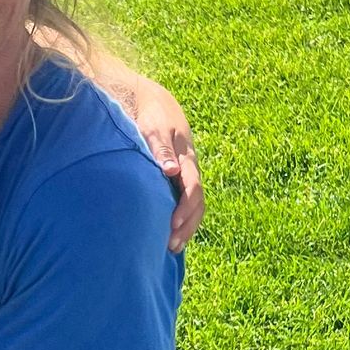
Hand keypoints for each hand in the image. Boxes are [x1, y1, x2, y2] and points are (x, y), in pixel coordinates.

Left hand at [126, 85, 205, 250]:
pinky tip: (170, 234)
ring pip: (194, 205)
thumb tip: (171, 170)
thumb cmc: (152, 116)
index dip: (185, 210)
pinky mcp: (178, 177)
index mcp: (187, 159)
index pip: (192, 189)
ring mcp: (186, 174)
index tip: (173, 226)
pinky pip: (186, 202)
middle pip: (197, 203)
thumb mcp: (154, 128)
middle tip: (172, 245)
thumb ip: (161, 149)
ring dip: (186, 226)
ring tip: (172, 247)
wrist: (155, 103)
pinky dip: (182, 219)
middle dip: (187, 226)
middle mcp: (190, 169)